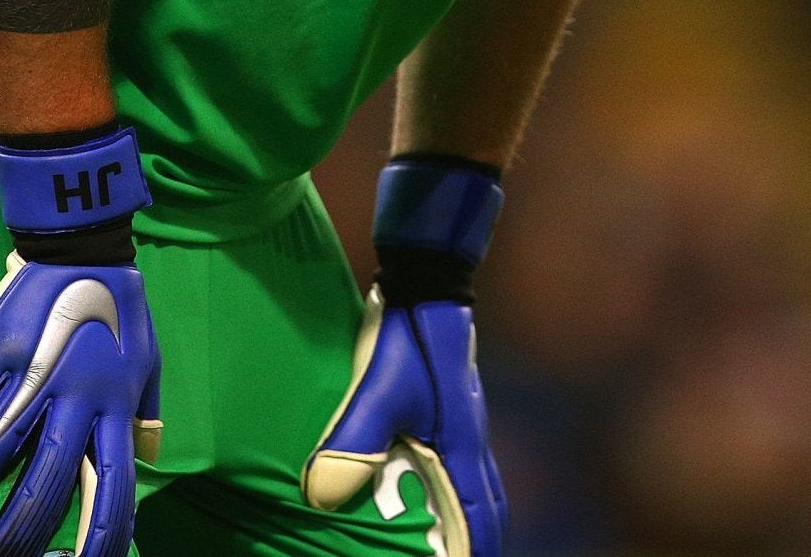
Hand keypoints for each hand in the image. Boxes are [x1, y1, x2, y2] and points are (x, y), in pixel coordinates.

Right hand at [0, 253, 161, 556]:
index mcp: (114, 406)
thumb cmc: (118, 311)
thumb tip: (144, 454)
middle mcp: (76, 397)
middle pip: (48, 480)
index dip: (100, 535)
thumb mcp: (145, 364)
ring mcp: (34, 371)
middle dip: (19, 530)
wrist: (87, 244)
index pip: (115, 486)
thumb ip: (141, 412)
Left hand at [303, 154, 506, 556]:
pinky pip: (470, 462)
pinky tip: (432, 485)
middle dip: (478, 540)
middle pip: (488, 505)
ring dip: (472, 516)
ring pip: (482, 483)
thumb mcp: (377, 389)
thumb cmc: (406, 336)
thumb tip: (321, 498)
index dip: (473, 550)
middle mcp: (472, 438)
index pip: (478, 516)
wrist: (428, 280)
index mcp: (462, 445)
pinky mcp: (455, 405)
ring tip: (450, 539)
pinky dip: (461, 489)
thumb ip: (353, 441)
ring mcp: (467, 419)